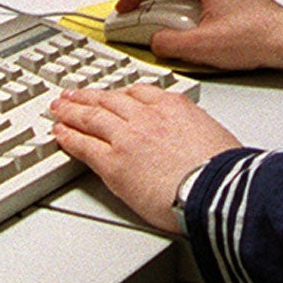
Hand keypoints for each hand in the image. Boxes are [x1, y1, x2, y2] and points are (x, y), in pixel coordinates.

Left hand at [50, 82, 241, 232]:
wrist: (217, 189)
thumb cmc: (223, 171)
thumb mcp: (213, 135)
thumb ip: (194, 132)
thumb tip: (195, 142)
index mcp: (173, 106)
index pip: (138, 93)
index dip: (119, 93)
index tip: (112, 94)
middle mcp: (146, 116)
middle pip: (109, 100)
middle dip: (89, 97)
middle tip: (74, 95)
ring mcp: (127, 138)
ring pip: (91, 117)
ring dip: (72, 111)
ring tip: (59, 108)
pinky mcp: (113, 163)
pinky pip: (83, 145)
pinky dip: (69, 137)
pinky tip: (60, 133)